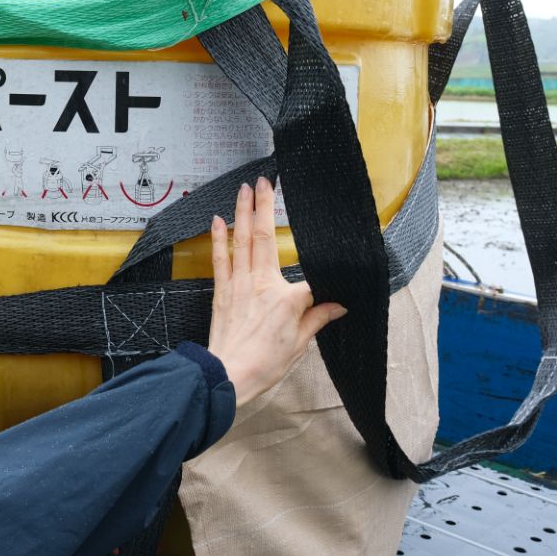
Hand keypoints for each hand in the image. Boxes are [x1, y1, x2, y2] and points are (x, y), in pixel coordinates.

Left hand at [208, 177, 346, 405]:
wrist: (229, 375)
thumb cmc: (265, 362)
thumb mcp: (300, 343)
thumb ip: (318, 319)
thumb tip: (339, 306)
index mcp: (286, 297)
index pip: (309, 278)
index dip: (323, 274)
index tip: (332, 267)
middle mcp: (261, 283)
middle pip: (266, 236)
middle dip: (265, 205)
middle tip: (265, 180)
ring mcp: (239, 284)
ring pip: (242, 240)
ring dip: (242, 212)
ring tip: (244, 188)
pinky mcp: (222, 291)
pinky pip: (220, 258)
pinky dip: (219, 238)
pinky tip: (217, 220)